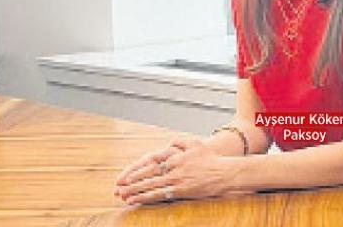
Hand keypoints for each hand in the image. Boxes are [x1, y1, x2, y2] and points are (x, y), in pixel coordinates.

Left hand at [114, 140, 240, 204]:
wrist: (225, 172)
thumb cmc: (211, 159)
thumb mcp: (196, 144)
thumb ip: (181, 142)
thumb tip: (169, 143)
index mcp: (175, 155)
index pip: (150, 162)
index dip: (136, 169)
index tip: (125, 175)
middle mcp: (174, 166)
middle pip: (148, 174)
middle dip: (131, 181)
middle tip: (117, 187)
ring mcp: (177, 179)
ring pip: (151, 185)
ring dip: (135, 191)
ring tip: (122, 195)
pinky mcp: (181, 190)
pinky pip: (160, 195)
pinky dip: (146, 198)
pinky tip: (136, 201)